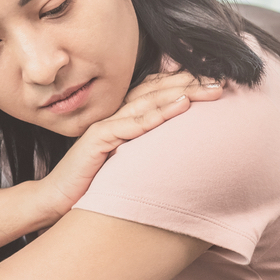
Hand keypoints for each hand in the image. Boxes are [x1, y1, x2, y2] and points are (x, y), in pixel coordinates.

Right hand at [35, 71, 224, 220]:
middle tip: (222, 81)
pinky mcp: (97, 138)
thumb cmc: (92, 184)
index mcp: (121, 117)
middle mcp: (114, 115)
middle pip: (156, 91)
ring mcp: (105, 124)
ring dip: (181, 93)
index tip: (216, 80)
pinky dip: (157, 114)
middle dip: (190, 83)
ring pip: (148, 102)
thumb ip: (147, 148)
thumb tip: (182, 148)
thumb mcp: (127, 162)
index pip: (156, 91)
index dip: (185, 82)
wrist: (58, 198)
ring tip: (208, 89)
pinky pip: (131, 123)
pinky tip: (180, 106)